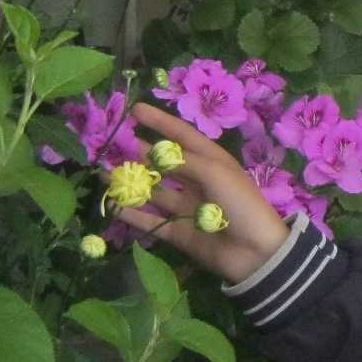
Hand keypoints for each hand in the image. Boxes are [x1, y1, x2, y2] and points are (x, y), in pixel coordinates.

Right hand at [115, 102, 290, 284]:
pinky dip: (132, 214)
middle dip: (139, 153)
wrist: (257, 252)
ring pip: (153, 191)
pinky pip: (151, 220)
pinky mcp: (179, 232)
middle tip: (111, 144)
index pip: (182, 136)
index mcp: (211, 161)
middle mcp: (198, 181)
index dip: (160, 122)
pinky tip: (111, 204)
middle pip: (164, 163)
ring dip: (131, 182)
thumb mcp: (215, 172)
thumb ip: (183, 161)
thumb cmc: (241, 203)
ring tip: (104, 173)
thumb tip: (154, 153)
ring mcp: (187, 207)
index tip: (135, 110)